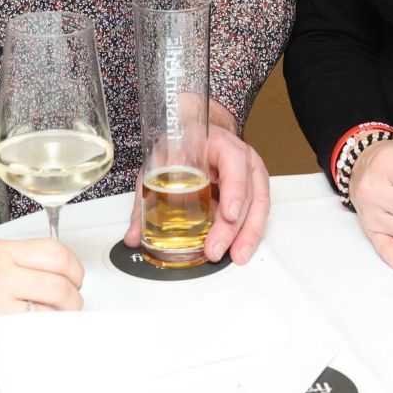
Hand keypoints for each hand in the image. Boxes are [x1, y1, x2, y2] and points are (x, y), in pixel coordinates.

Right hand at [0, 238, 83, 366]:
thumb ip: (14, 260)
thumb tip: (49, 270)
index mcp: (0, 252)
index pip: (54, 253)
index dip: (74, 269)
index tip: (74, 280)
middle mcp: (0, 274)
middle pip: (59, 284)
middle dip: (73, 300)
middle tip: (69, 307)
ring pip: (49, 311)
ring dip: (58, 321)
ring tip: (52, 323)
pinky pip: (28, 334)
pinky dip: (37, 336)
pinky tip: (33, 336)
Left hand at [120, 102, 270, 262]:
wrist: (199, 137)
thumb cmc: (183, 146)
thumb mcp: (161, 162)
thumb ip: (147, 199)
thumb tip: (134, 237)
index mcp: (219, 144)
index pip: (233, 161)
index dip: (234, 188)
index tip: (228, 213)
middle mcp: (241, 159)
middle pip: (247, 192)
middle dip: (232, 226)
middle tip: (215, 248)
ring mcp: (250, 176)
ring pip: (258, 205)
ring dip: (246, 234)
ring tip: (235, 255)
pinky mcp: (252, 192)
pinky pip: (257, 213)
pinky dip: (248, 234)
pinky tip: (238, 250)